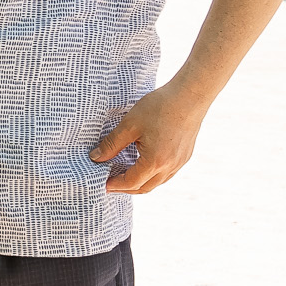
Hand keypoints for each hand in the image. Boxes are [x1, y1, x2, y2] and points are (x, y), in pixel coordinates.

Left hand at [91, 80, 210, 194]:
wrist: (190, 96)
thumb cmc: (160, 107)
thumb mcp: (130, 125)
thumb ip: (112, 144)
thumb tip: (96, 158)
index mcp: (155, 161)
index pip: (131, 182)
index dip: (115, 185)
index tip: (102, 184)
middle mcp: (170, 167)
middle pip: (145, 187)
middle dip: (126, 188)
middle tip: (110, 184)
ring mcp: (180, 162)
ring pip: (157, 182)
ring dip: (140, 183)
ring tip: (125, 176)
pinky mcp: (185, 156)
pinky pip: (167, 174)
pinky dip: (153, 175)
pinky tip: (144, 166)